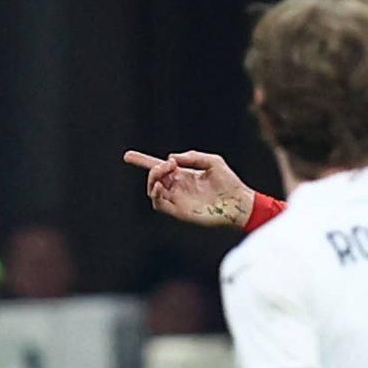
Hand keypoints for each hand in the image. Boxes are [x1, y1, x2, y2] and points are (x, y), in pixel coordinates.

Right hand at [121, 149, 254, 228]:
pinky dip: (155, 195)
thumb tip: (171, 158)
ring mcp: (178, 200)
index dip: (143, 161)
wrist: (239, 203)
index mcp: (184, 175)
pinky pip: (160, 205)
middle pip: (154, 178)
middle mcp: (178, 188)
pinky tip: (160, 187)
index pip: (159, 168)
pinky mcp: (180, 212)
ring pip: (153, 191)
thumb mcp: (212, 161)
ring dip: (153, 180)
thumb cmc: (229, 182)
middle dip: (155, 169)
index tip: (128, 156)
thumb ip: (192, 157)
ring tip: (166, 172)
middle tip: (168, 165)